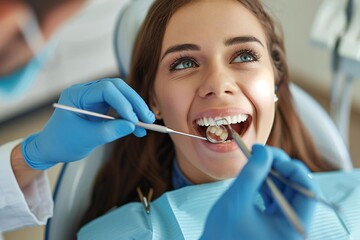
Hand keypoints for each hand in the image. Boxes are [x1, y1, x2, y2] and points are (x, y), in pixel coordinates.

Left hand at [22, 78, 154, 169]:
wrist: (52, 149)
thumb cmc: (63, 143)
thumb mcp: (86, 139)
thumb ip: (109, 131)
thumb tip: (133, 126)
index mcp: (77, 94)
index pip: (105, 89)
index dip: (122, 102)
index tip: (133, 119)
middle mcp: (86, 92)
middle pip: (117, 88)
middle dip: (134, 103)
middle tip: (147, 118)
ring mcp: (94, 98)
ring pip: (121, 95)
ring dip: (135, 108)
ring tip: (148, 122)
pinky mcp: (100, 107)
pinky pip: (119, 107)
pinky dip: (130, 116)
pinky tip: (138, 128)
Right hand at [200, 144, 318, 239]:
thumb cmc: (222, 235)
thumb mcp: (236, 202)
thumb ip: (252, 174)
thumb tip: (264, 150)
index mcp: (293, 230)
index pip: (309, 194)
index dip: (294, 170)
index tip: (271, 156)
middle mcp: (294, 227)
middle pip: (299, 189)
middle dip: (281, 167)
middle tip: (261, 152)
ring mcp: (285, 224)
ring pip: (288, 190)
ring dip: (272, 173)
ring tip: (254, 161)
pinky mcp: (275, 221)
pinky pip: (277, 196)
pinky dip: (267, 182)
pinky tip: (254, 174)